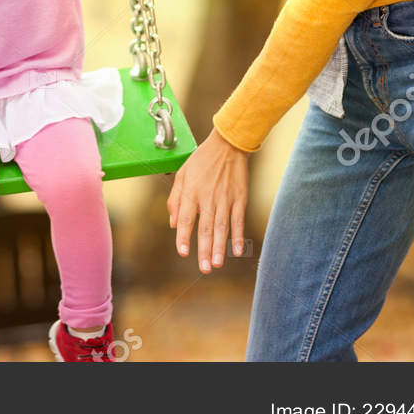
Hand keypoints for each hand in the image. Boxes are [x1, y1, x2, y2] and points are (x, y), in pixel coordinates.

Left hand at [167, 128, 248, 272]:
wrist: (227, 145)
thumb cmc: (202, 160)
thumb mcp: (182, 175)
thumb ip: (175, 200)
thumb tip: (173, 223)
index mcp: (191, 192)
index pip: (187, 219)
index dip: (184, 237)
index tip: (183, 252)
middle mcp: (208, 198)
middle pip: (205, 228)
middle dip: (204, 250)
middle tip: (204, 268)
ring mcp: (225, 199)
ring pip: (221, 227)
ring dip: (219, 247)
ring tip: (217, 264)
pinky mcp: (239, 198)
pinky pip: (238, 220)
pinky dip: (237, 236)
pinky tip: (236, 250)